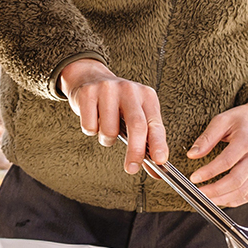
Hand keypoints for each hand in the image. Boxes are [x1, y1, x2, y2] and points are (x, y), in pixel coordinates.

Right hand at [59, 58, 167, 173]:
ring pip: (109, 130)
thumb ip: (146, 140)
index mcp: (146, 95)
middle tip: (132, 167)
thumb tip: (155, 170)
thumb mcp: (136, 115)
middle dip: (135, 151)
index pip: (155, 124)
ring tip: (106, 128)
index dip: (158, 144)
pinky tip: (94, 119)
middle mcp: (129, 90)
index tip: (159, 160)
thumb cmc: (117, 102)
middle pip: (136, 125)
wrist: (89, 77)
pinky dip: (91, 131)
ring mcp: (107, 89)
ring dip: (107, 139)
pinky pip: (90, 127)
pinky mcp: (88, 93)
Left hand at [186, 99, 247, 206]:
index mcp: (247, 141)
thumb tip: (192, 155)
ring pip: (242, 192)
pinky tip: (218, 199)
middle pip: (236, 181)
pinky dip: (232, 201)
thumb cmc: (243, 119)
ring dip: (222, 199)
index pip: (226, 161)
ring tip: (204, 199)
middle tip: (197, 193)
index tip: (194, 178)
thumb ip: (207, 137)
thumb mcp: (223, 120)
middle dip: (214, 191)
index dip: (209, 172)